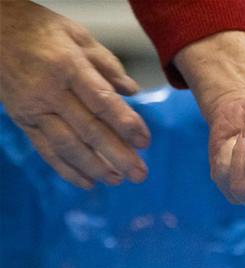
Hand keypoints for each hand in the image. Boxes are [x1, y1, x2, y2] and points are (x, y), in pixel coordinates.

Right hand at [0, 1, 149, 188]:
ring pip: (67, 146)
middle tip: (140, 174)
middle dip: (117, 155)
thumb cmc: (42, 31)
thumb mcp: (78, 35)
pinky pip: (46, 151)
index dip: (125, 124)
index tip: (145, 142)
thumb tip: (132, 90)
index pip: (101, 101)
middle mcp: (49, 91)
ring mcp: (34, 109)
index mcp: (67, 66)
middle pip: (88, 130)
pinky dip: (67, 170)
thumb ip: (107, 65)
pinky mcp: (23, 121)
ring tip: (118, 180)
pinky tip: (88, 182)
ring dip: (95, 167)